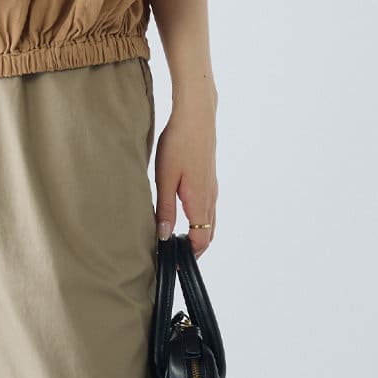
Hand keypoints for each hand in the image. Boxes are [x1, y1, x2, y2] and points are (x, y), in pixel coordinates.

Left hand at [154, 98, 218, 254]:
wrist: (196, 115)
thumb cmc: (178, 143)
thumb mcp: (165, 178)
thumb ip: (165, 208)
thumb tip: (164, 236)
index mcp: (200, 201)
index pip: (201, 239)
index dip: (189, 255)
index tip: (173, 262)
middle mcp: (211, 197)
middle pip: (208, 234)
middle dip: (194, 249)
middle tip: (174, 256)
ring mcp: (212, 188)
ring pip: (209, 221)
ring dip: (197, 234)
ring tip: (176, 240)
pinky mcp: (209, 179)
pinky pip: (208, 208)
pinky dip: (199, 221)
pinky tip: (183, 217)